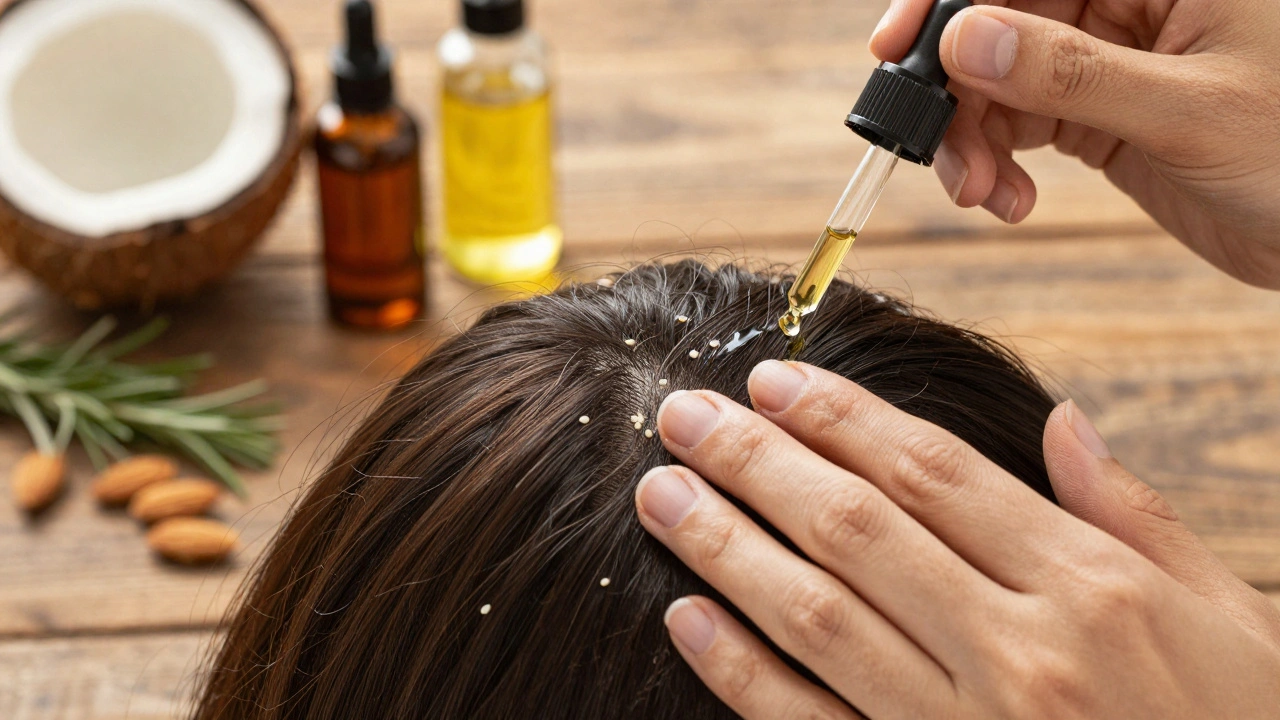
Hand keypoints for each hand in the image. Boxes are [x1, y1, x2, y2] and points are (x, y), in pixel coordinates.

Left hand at [635, 360, 1279, 718]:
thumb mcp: (1222, 611)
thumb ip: (1133, 513)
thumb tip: (1063, 422)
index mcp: (1086, 588)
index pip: (933, 473)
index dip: (840, 418)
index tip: (774, 379)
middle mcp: (1016, 650)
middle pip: (855, 527)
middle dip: (756, 461)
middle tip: (683, 414)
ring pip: (817, 614)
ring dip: (726, 546)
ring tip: (663, 491)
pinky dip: (743, 672)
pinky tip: (687, 618)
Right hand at [872, 0, 1279, 287]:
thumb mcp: (1191, 113)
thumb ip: (1072, 73)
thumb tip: (966, 41)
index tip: (899, 44)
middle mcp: (1130, 1)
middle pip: (998, 21)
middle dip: (955, 89)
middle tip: (941, 152)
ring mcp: (1109, 57)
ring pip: (997, 77)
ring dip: (969, 137)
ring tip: (981, 192)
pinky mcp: (1099, 111)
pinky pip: (1017, 122)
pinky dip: (994, 161)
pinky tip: (1007, 198)